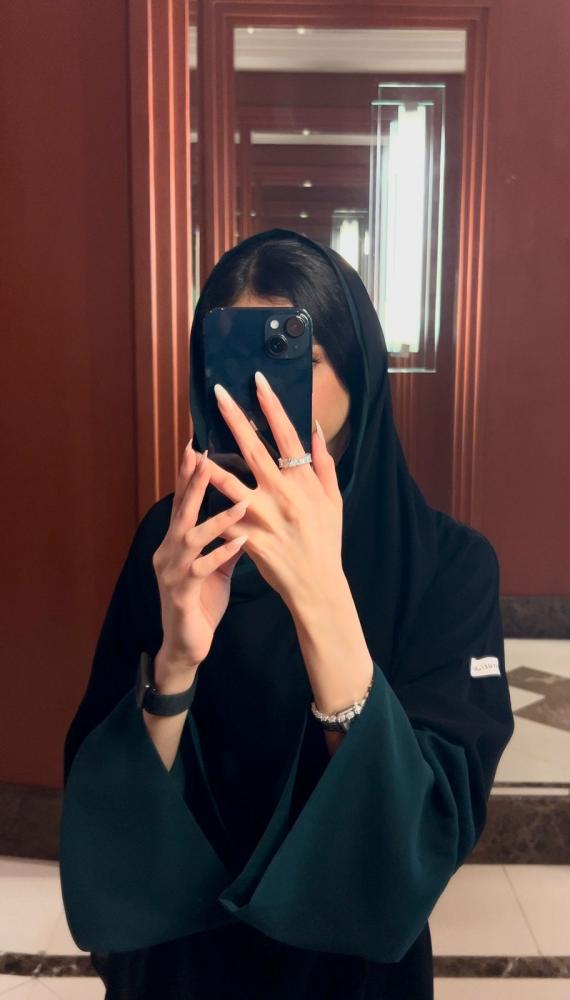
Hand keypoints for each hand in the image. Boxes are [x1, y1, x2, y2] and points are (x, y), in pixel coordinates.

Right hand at [151, 444, 248, 674]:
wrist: (185, 646)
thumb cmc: (200, 603)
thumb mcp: (214, 566)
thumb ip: (225, 540)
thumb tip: (243, 513)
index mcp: (175, 543)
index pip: (183, 503)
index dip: (187, 476)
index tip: (195, 447)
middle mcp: (168, 552)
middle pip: (181, 511)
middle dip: (193, 483)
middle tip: (203, 455)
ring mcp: (172, 572)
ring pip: (190, 537)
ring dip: (215, 518)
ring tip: (239, 500)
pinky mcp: (182, 593)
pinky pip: (202, 569)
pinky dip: (221, 554)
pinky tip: (240, 543)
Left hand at [202, 371, 343, 607]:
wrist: (317, 585)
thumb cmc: (326, 540)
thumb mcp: (334, 500)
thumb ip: (324, 463)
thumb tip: (315, 429)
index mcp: (304, 481)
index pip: (286, 434)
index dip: (271, 405)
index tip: (257, 381)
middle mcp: (283, 494)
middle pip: (254, 448)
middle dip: (234, 418)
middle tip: (218, 394)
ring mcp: (264, 516)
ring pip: (228, 481)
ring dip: (209, 461)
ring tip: (192, 443)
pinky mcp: (248, 537)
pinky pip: (223, 516)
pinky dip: (209, 503)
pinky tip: (194, 488)